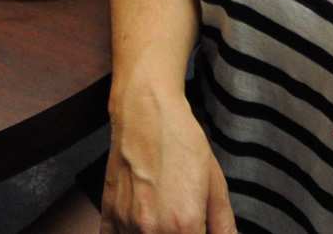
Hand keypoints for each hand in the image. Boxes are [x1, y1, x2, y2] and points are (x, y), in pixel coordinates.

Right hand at [101, 84, 235, 233]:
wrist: (146, 111)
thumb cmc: (182, 141)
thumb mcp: (215, 184)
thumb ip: (223, 224)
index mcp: (184, 226)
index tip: (198, 228)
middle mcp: (152, 230)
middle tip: (183, 223)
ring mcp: (127, 223)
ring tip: (163, 219)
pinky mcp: (109, 212)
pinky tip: (141, 226)